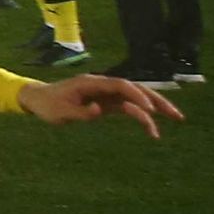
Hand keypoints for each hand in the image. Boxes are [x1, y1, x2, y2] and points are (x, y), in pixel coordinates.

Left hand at [19, 72, 182, 133]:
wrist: (38, 100)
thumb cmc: (47, 105)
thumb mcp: (60, 112)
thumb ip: (80, 112)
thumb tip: (100, 110)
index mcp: (92, 83)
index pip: (121, 85)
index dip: (136, 95)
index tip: (148, 109)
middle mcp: (103, 85)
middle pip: (135, 89)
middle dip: (157, 100)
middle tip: (176, 114)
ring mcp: (106, 94)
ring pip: (136, 98)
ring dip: (156, 107)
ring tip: (175, 118)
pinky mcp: (107, 103)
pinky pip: (128, 108)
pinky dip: (142, 116)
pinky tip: (152, 130)